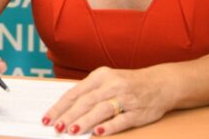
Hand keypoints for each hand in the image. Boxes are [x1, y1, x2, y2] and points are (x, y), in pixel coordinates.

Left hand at [43, 66, 171, 135]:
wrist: (161, 83)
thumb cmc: (128, 83)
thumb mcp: (107, 80)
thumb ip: (88, 92)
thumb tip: (65, 110)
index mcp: (100, 76)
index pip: (75, 92)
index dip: (60, 106)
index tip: (47, 117)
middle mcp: (112, 85)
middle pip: (86, 101)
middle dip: (69, 115)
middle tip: (56, 127)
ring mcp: (126, 98)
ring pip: (102, 110)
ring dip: (85, 120)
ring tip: (72, 130)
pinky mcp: (138, 112)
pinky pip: (121, 120)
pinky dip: (108, 126)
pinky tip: (97, 132)